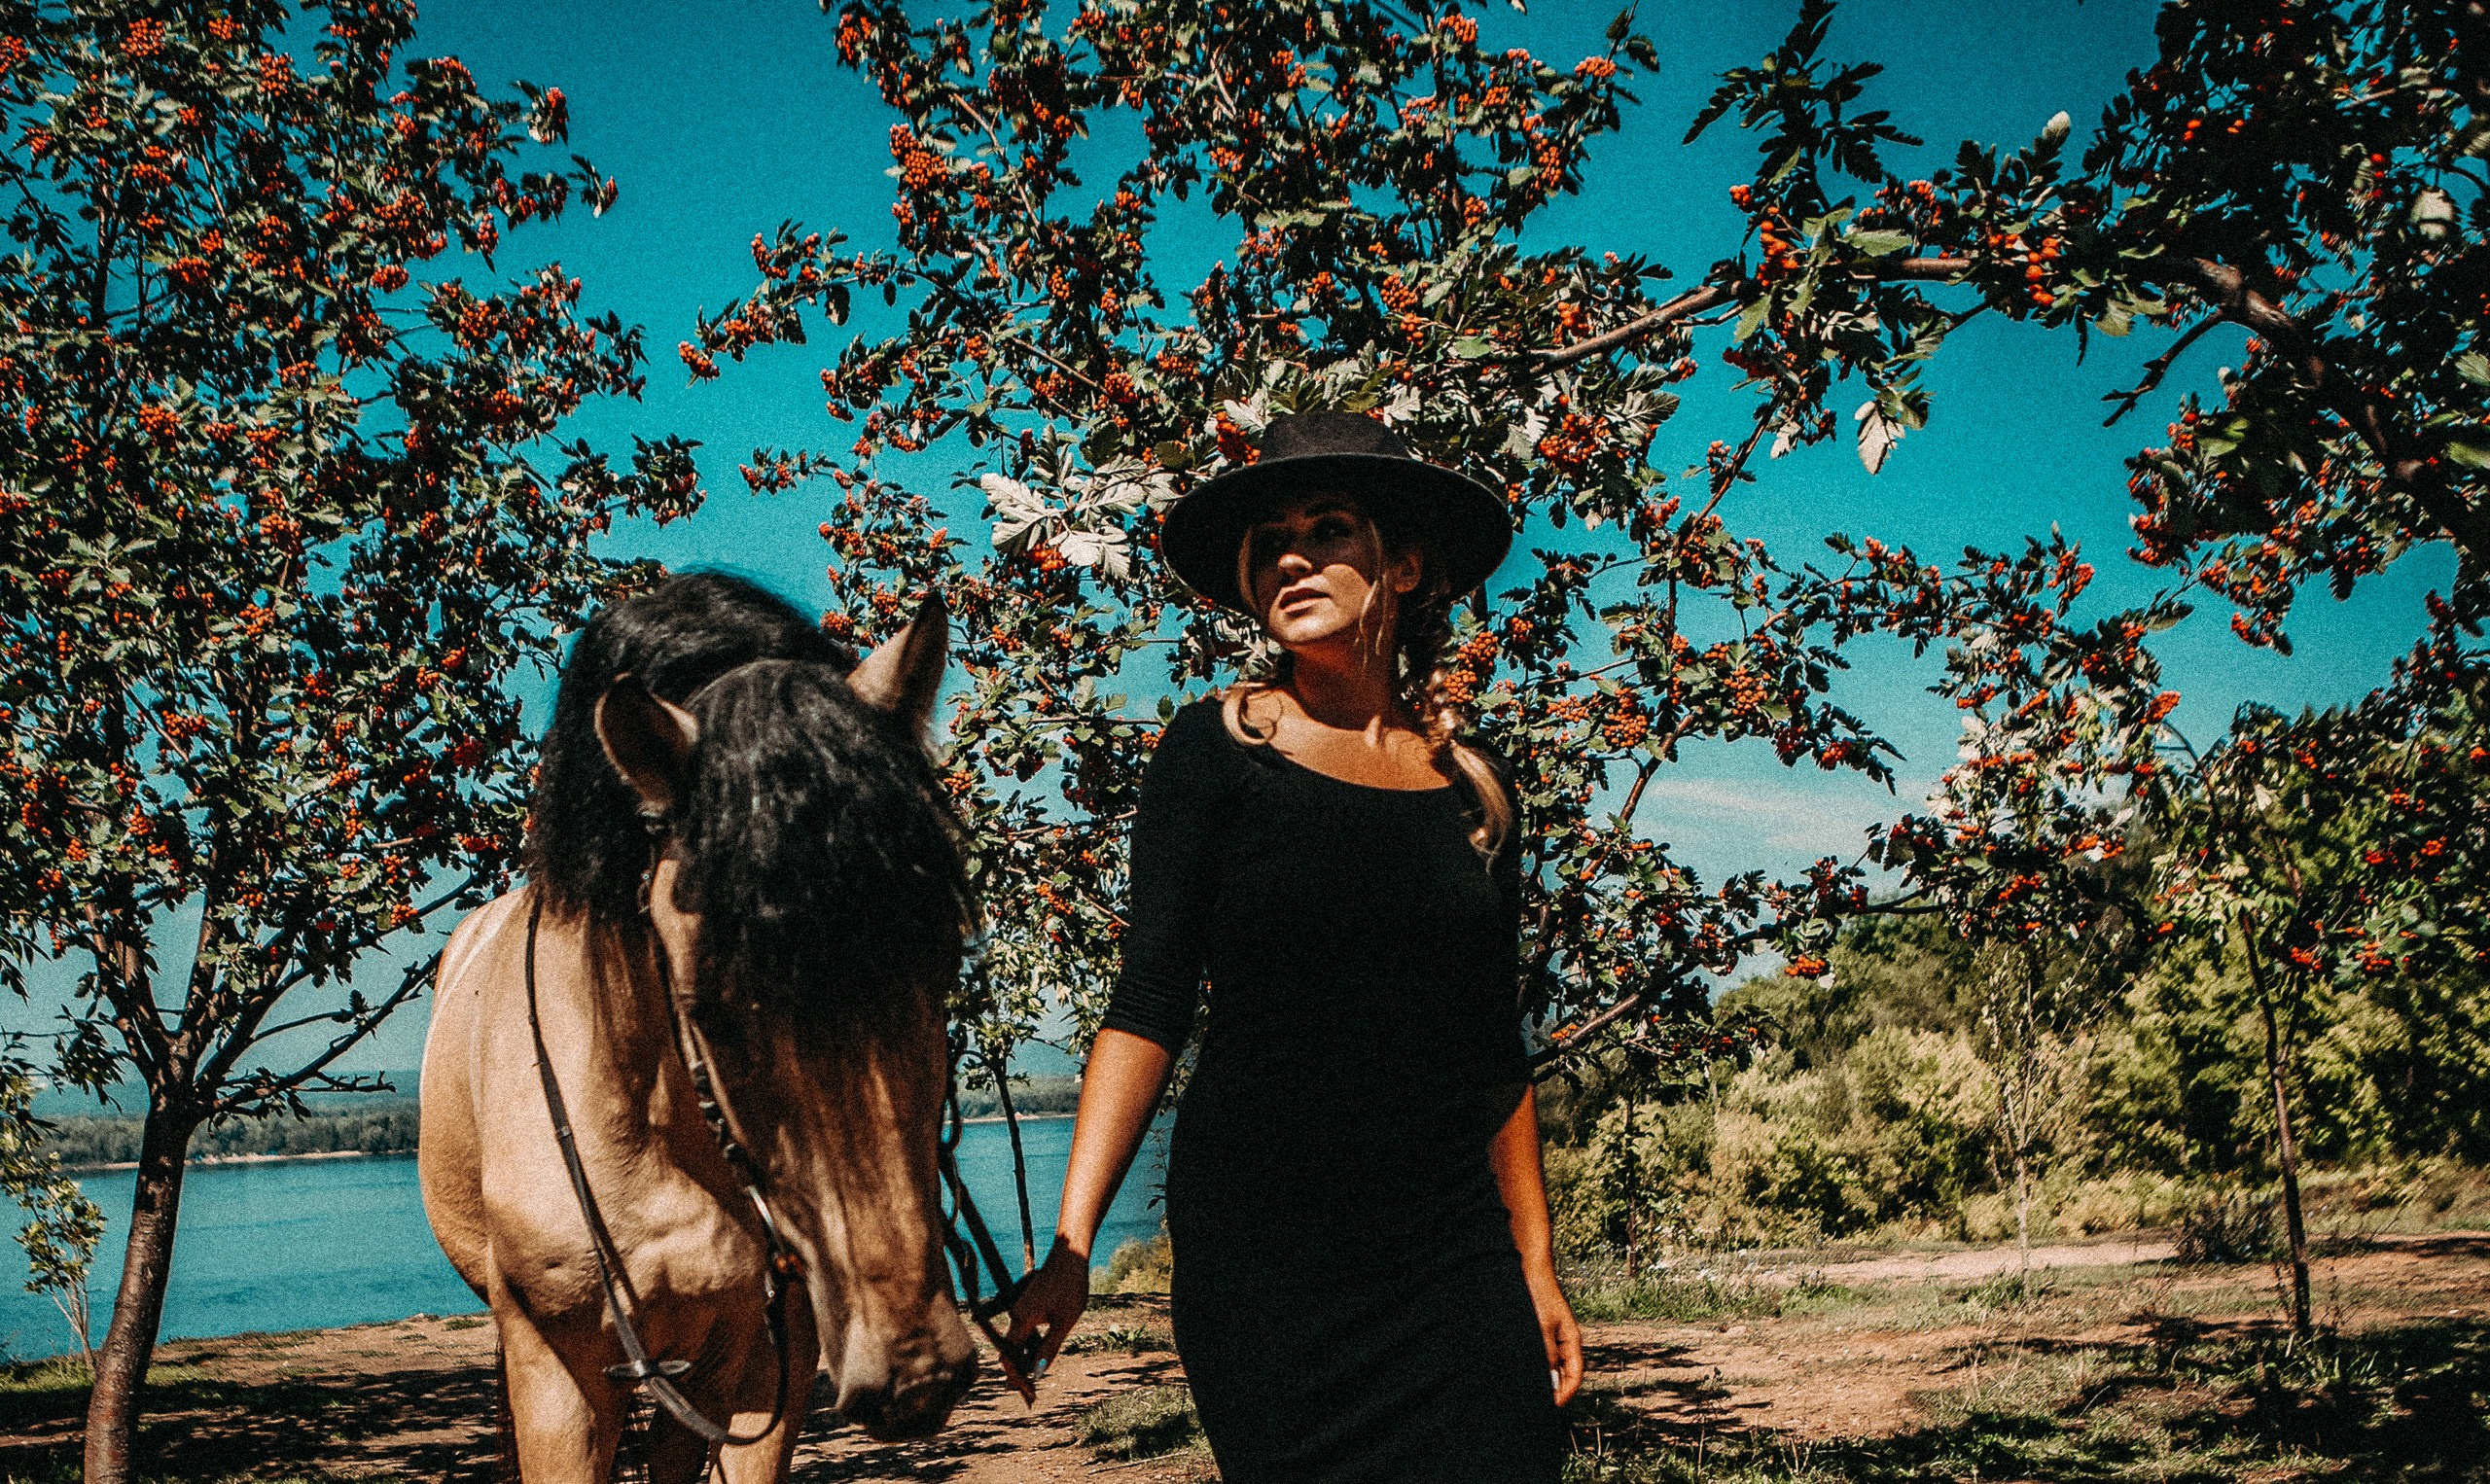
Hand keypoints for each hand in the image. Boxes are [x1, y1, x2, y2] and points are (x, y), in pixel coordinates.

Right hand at [1004, 1240, 1091, 1384]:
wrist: (1070, 1256)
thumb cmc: (1070, 1286)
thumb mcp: (1065, 1321)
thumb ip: (1050, 1347)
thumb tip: (1037, 1372)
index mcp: (1022, 1319)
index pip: (1009, 1356)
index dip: (1016, 1377)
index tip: (1028, 1393)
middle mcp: (1016, 1315)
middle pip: (1010, 1352)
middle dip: (1018, 1375)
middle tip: (1030, 1397)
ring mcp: (1020, 1310)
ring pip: (1016, 1343)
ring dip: (1023, 1362)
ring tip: (1032, 1385)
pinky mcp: (1027, 1306)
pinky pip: (1023, 1333)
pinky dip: (1028, 1348)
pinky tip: (1037, 1360)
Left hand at [1528, 1270, 1583, 1406]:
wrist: (1528, 1268)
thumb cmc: (1538, 1293)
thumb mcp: (1542, 1326)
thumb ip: (1547, 1353)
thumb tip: (1549, 1380)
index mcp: (1571, 1340)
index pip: (1576, 1374)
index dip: (1567, 1392)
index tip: (1554, 1405)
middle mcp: (1563, 1341)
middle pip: (1564, 1373)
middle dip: (1554, 1389)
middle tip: (1538, 1404)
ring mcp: (1551, 1337)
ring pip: (1551, 1365)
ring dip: (1543, 1379)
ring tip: (1528, 1391)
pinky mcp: (1538, 1333)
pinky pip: (1540, 1356)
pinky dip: (1534, 1366)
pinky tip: (1522, 1372)